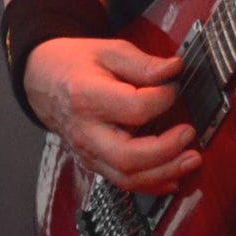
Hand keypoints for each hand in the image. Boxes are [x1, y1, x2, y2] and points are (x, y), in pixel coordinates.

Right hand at [23, 37, 201, 193]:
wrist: (43, 81)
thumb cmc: (77, 64)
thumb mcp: (108, 50)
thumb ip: (142, 63)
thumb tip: (174, 69)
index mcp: (86, 96)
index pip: (133, 107)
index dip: (162, 98)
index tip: (173, 86)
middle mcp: (85, 131)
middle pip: (127, 156)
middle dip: (165, 151)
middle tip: (189, 133)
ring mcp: (88, 152)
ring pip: (126, 177)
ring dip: (163, 173)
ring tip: (191, 159)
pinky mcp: (93, 163)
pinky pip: (122, 182)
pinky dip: (150, 184)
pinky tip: (173, 176)